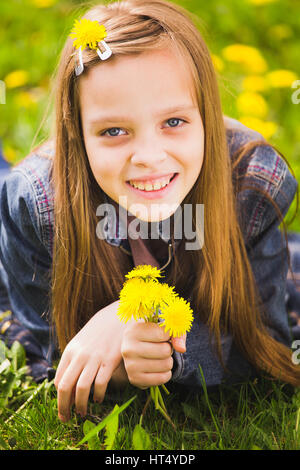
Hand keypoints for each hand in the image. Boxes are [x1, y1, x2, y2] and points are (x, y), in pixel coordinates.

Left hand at [54, 300, 130, 421]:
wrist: (118, 316)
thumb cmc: (99, 330)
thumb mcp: (82, 341)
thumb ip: (74, 359)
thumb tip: (66, 382)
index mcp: (70, 351)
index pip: (59, 380)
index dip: (59, 397)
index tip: (63, 407)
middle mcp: (80, 355)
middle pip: (66, 387)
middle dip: (64, 407)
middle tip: (66, 418)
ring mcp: (94, 358)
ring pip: (82, 388)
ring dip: (81, 405)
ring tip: (82, 412)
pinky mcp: (110, 360)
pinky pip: (101, 383)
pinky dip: (98, 394)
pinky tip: (98, 398)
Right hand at [121, 322, 185, 389]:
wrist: (135, 350)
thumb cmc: (152, 335)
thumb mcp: (164, 328)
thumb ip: (176, 332)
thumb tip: (181, 349)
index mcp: (133, 330)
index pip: (163, 333)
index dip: (168, 335)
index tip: (162, 335)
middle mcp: (128, 348)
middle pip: (165, 350)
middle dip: (169, 349)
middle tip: (161, 347)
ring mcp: (130, 365)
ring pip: (166, 365)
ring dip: (168, 361)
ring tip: (159, 357)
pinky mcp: (135, 379)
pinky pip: (163, 378)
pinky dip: (165, 373)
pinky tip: (157, 368)